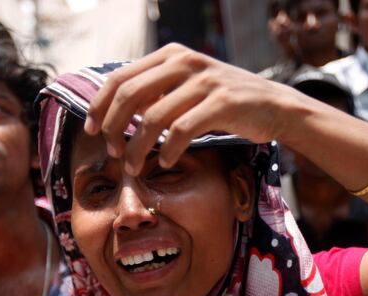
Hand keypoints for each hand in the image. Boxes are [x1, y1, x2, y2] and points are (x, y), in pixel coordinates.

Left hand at [85, 43, 301, 175]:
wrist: (275, 105)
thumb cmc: (228, 102)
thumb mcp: (190, 85)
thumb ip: (159, 90)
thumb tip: (119, 111)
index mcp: (172, 56)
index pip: (120, 78)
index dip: (99, 107)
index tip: (92, 131)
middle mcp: (186, 62)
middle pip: (129, 95)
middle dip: (113, 128)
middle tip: (113, 154)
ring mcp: (205, 81)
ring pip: (153, 118)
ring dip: (137, 148)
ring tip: (134, 168)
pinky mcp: (223, 103)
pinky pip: (182, 130)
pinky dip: (169, 151)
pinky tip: (167, 162)